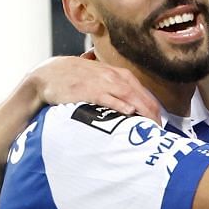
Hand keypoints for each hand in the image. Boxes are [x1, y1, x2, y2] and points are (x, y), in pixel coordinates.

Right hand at [27, 53, 163, 121]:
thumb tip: (134, 106)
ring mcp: (102, 83)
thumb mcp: (101, 78)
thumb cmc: (76, 78)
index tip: (159, 128)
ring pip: (130, 97)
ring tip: (151, 129)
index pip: (146, 95)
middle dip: (153, 117)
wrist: (49, 74)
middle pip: (143, 98)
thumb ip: (118, 89)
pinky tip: (130, 112)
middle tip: (159, 134)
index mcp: (120, 75)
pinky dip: (120, 104)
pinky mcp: (89, 90)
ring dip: (143, 113)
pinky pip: (108, 98)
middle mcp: (115, 77)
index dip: (155, 112)